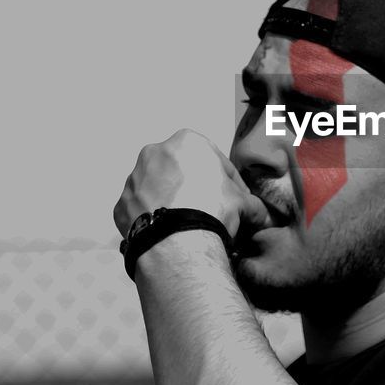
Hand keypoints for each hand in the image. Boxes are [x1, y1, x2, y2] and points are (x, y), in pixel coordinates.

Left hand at [114, 129, 269, 242]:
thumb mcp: (244, 204)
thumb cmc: (213, 211)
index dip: (228, 182)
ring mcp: (133, 180)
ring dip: (171, 204)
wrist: (178, 242)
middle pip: (181, 172)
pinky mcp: (121, 206)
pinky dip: (153, 221)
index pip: (214, 160)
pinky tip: (168, 235)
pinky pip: (141, 212)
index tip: (235, 200)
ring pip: (157, 190)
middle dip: (195, 189)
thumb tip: (264, 217)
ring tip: (188, 228)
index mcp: (186, 142)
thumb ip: (252, 205)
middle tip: (210, 213)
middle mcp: (154, 153)